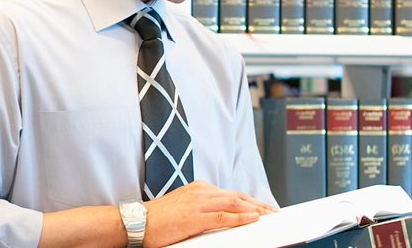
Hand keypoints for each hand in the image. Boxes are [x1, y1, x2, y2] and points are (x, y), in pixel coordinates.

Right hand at [140, 180, 278, 247]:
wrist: (136, 222)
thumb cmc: (157, 219)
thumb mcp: (184, 208)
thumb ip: (202, 209)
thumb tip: (222, 217)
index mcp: (198, 189)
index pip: (232, 194)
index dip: (251, 201)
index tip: (265, 209)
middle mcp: (200, 192)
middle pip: (238, 196)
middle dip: (259, 205)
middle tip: (275, 213)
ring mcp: (198, 203)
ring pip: (235, 203)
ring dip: (256, 211)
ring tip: (270, 217)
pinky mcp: (194, 217)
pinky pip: (223, 216)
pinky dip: (240, 217)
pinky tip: (253, 219)